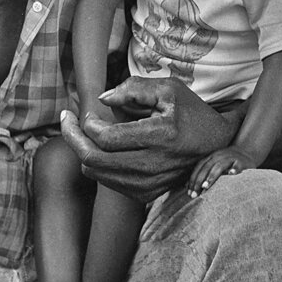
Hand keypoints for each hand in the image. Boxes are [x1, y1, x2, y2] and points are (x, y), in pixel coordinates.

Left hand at [61, 76, 245, 201]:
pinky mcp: (146, 193)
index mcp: (160, 136)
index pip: (105, 138)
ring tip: (85, 131)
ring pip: (96, 173)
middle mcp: (153, 165)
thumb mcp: (167, 88)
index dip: (85, 124)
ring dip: (83, 150)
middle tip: (66, 120)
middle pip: (93, 160)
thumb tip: (101, 100)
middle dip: (72, 138)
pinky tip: (102, 147)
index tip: (83, 112)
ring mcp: (149, 183)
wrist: (215, 145)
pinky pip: (107, 181)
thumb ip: (132, 89)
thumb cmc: (189, 111)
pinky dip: (97, 163)